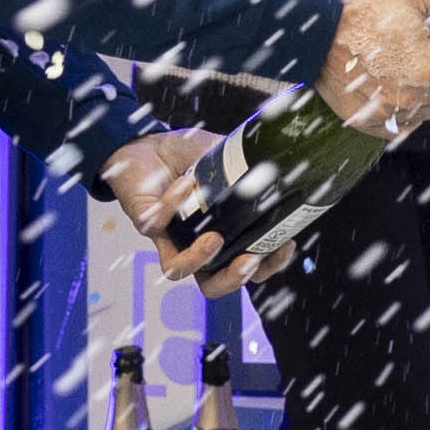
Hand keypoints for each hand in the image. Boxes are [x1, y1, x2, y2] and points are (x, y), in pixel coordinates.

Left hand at [103, 128, 274, 295]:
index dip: (269, 266)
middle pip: (212, 284)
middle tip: (249, 261)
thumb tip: (284, 161)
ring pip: (176, 270)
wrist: (148, 144)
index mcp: (223, 234)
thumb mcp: (229, 160)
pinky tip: (188, 183)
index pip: (248, 266)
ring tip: (215, 238)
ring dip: (198, 259)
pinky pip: (153, 224)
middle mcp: (194, 243)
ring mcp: (168, 236)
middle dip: (233, 279)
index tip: (285, 245)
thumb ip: (251, 166)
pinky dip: (172, 204)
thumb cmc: (190, 157)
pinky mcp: (144, 220)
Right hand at [322, 0, 429, 136]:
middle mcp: (410, 98)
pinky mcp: (366, 121)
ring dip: (429, 93)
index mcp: (428, 68)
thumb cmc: (363, 9)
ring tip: (412, 68)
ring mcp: (387, 112)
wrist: (314, 30)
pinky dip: (405, 112)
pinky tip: (398, 89)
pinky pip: (401, 126)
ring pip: (428, 110)